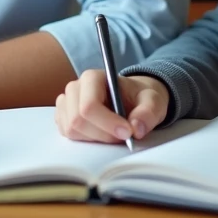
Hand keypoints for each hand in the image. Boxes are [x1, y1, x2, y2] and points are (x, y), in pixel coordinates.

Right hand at [55, 69, 169, 143]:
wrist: (132, 98)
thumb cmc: (139, 97)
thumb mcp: (153, 101)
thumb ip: (148, 112)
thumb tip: (136, 129)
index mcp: (93, 77)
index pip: (89, 106)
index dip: (107, 124)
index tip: (127, 133)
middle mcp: (75, 88)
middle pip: (78, 120)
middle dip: (102, 134)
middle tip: (123, 137)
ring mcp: (66, 103)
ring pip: (71, 130)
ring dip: (95, 139)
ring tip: (114, 134)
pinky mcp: (64, 118)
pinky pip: (68, 135)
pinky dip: (86, 140)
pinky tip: (102, 133)